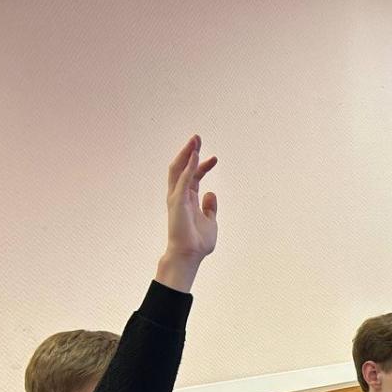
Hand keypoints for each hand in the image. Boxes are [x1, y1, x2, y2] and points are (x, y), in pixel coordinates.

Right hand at [156, 135, 217, 292]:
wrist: (190, 254)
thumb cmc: (198, 242)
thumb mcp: (210, 221)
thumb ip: (210, 207)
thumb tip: (211, 194)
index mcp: (188, 199)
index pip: (194, 176)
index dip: (202, 165)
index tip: (215, 158)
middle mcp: (180, 195)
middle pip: (182, 167)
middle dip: (189, 152)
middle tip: (197, 137)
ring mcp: (177, 197)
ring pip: (178, 169)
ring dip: (186, 154)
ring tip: (195, 140)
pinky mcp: (177, 201)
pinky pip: (183, 180)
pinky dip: (189, 167)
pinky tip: (195, 156)